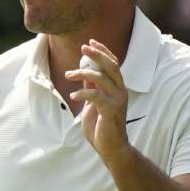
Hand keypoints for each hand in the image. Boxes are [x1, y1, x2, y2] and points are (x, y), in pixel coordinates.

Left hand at [65, 39, 129, 163]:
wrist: (111, 148)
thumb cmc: (102, 127)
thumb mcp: (95, 103)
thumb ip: (93, 87)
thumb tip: (85, 71)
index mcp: (118, 88)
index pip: (113, 64)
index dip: (103, 51)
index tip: (91, 41)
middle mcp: (121, 91)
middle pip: (111, 66)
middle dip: (97, 54)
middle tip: (83, 47)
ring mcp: (118, 101)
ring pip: (101, 78)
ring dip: (82, 73)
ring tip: (68, 75)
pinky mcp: (111, 111)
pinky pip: (95, 95)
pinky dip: (82, 93)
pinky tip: (73, 96)